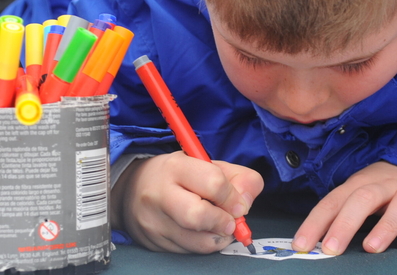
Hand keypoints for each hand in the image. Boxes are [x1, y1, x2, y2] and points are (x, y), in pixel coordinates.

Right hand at [111, 151, 263, 252]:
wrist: (131, 188)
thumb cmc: (176, 174)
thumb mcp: (206, 163)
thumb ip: (237, 177)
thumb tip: (247, 202)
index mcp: (176, 167)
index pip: (213, 183)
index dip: (233, 197)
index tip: (238, 203)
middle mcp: (160, 194)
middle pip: (199, 216)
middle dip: (224, 222)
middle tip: (231, 221)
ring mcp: (153, 222)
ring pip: (197, 242)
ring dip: (217, 237)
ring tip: (218, 226)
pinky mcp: (152, 243)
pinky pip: (188, 252)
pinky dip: (203, 244)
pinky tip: (201, 232)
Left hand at [292, 161, 396, 254]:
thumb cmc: (381, 191)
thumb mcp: (357, 196)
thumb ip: (340, 215)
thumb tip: (317, 243)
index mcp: (357, 183)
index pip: (332, 201)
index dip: (315, 223)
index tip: (302, 244)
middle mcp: (382, 184)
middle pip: (362, 199)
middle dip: (344, 224)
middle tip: (331, 249)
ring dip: (384, 225)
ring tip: (371, 248)